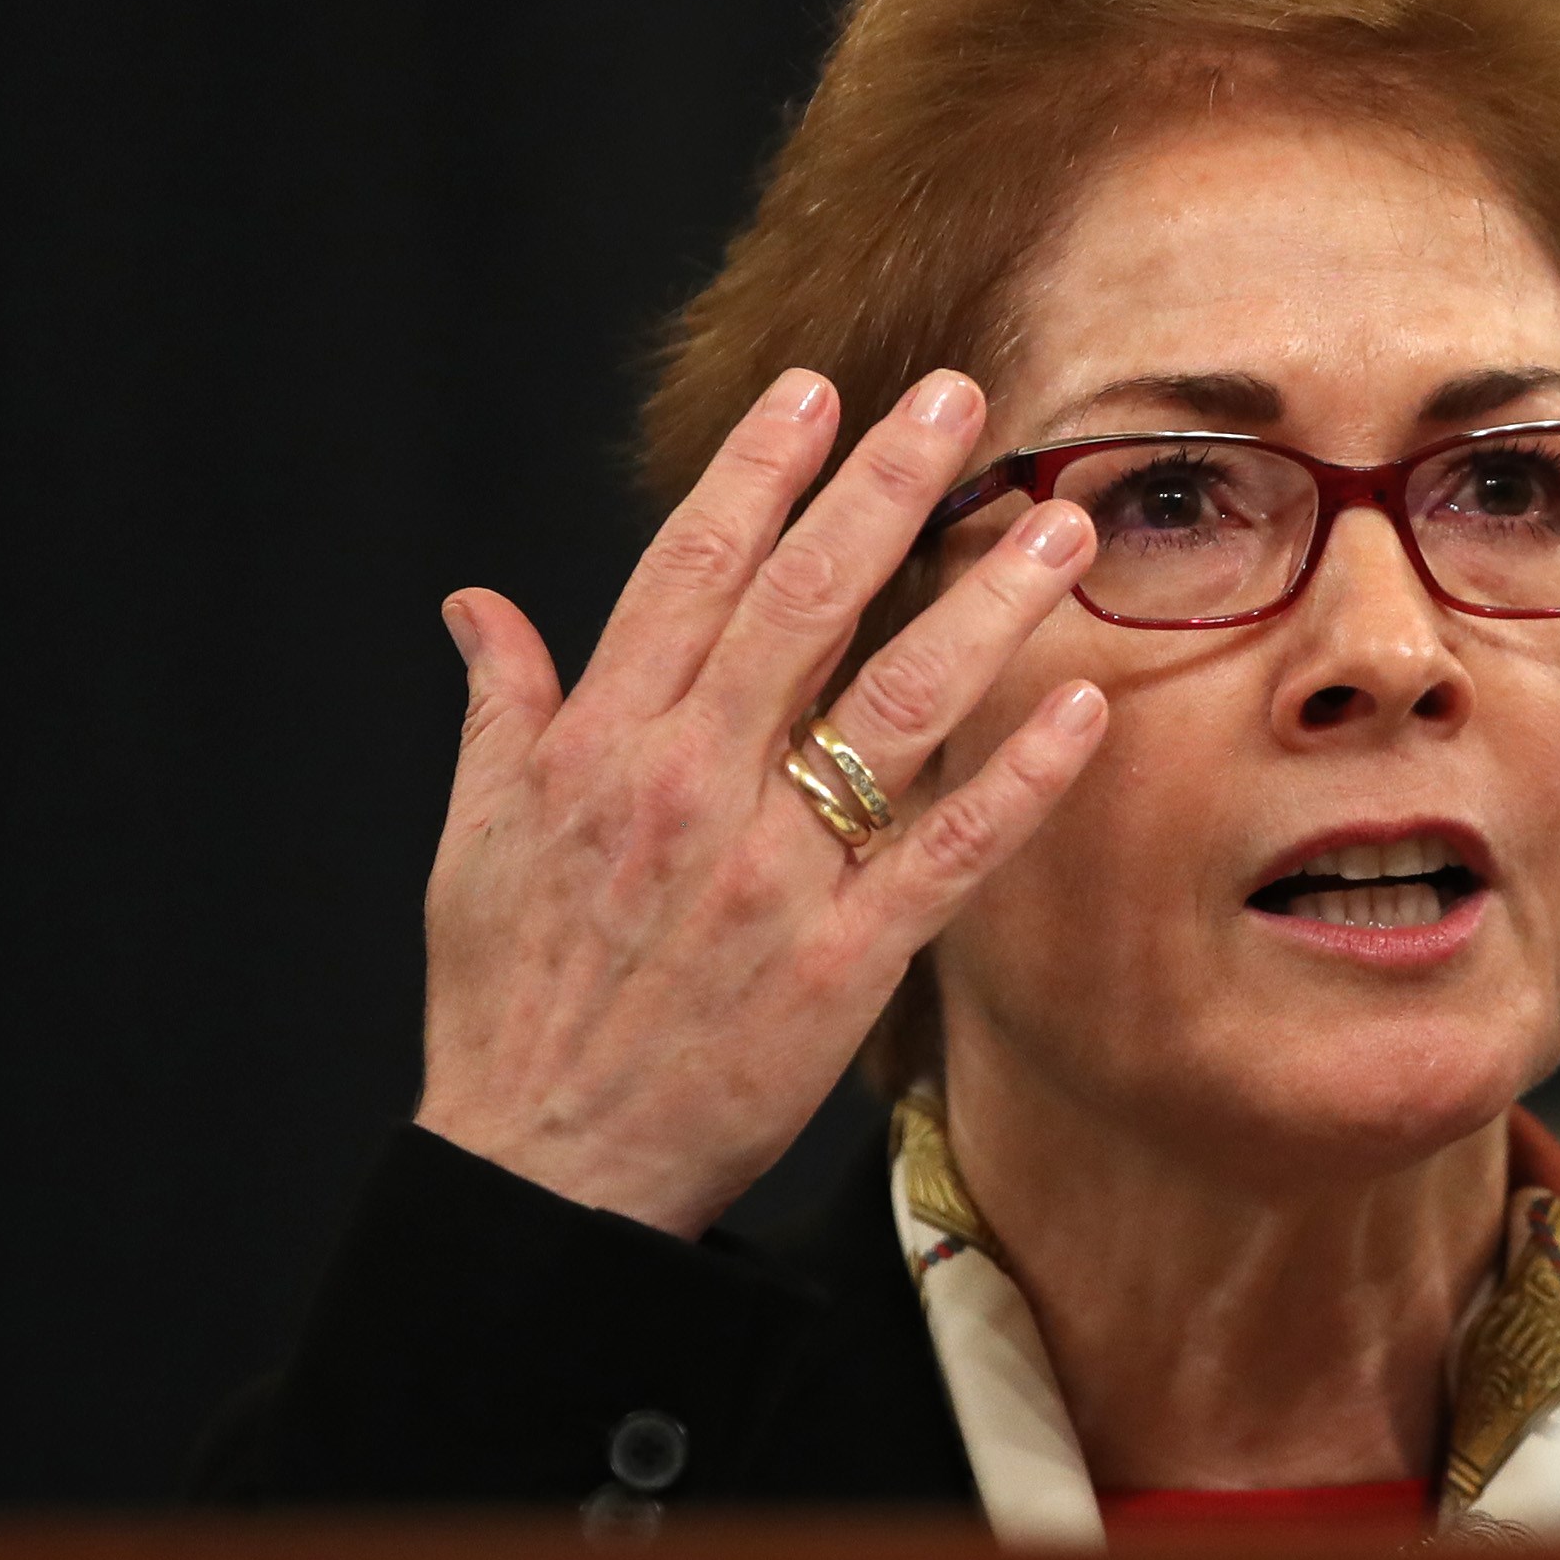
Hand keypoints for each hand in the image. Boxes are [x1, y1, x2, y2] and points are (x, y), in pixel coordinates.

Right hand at [416, 368, 1107, 1237]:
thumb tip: (479, 606)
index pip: (690, 573)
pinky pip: (948, 849)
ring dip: (982, 604)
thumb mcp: (477, 842)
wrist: (546, 1169)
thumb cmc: (509, 1004)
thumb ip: (500, 712)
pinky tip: (1082, 708)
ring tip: (1055, 521)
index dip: (758, 474)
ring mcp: (772, 874)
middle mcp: (689, 789)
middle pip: (803, 604)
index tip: (818, 390)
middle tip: (962, 401)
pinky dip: (1018, 778)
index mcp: (601, 749)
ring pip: (893, 706)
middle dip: (884, 489)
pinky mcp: (842, 962)